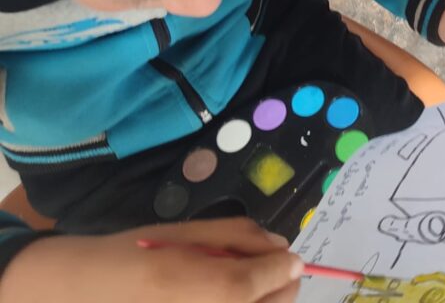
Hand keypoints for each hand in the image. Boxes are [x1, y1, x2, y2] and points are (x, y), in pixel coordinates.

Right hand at [0, 218, 302, 302]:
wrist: (74, 294)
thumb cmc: (131, 254)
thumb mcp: (186, 233)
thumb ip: (239, 236)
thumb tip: (281, 249)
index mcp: (214, 290)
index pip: (274, 280)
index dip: (284, 265)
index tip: (285, 256)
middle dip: (277, 286)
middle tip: (263, 270)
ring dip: (258, 302)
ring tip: (230, 287)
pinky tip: (210, 298)